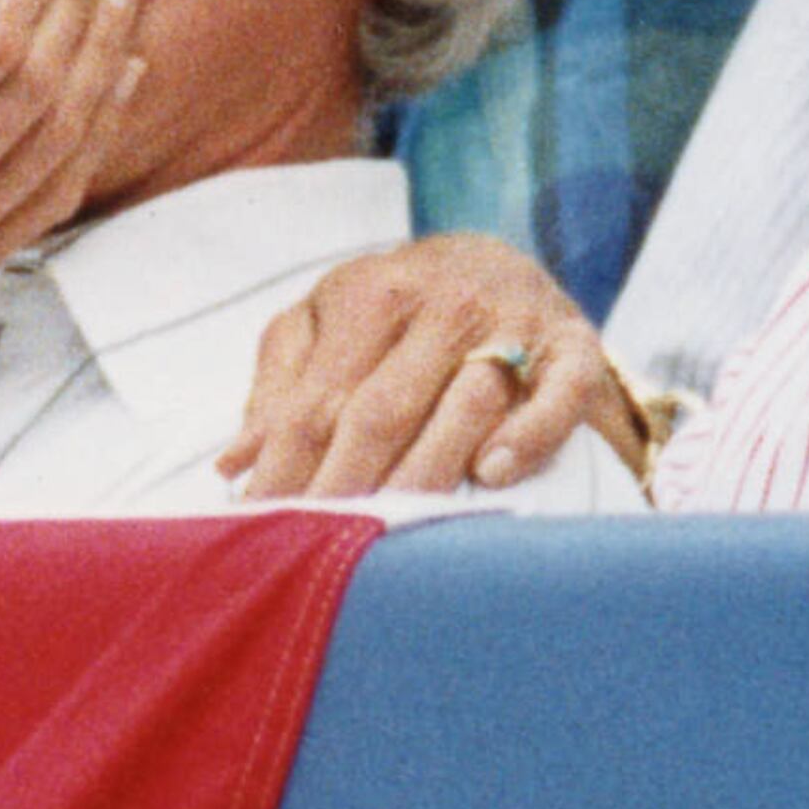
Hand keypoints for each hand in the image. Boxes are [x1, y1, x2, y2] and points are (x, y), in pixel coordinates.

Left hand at [217, 232, 641, 496]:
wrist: (501, 261)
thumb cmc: (397, 309)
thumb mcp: (329, 322)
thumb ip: (281, 383)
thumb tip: (234, 462)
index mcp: (370, 294)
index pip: (318, 400)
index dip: (286, 469)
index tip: (264, 526)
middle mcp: (441, 302)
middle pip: (383, 409)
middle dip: (345, 485)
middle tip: (319, 548)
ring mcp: (512, 321)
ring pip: (466, 403)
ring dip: (426, 471)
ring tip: (391, 529)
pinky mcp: (574, 345)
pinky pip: (560, 391)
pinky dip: (530, 432)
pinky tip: (493, 475)